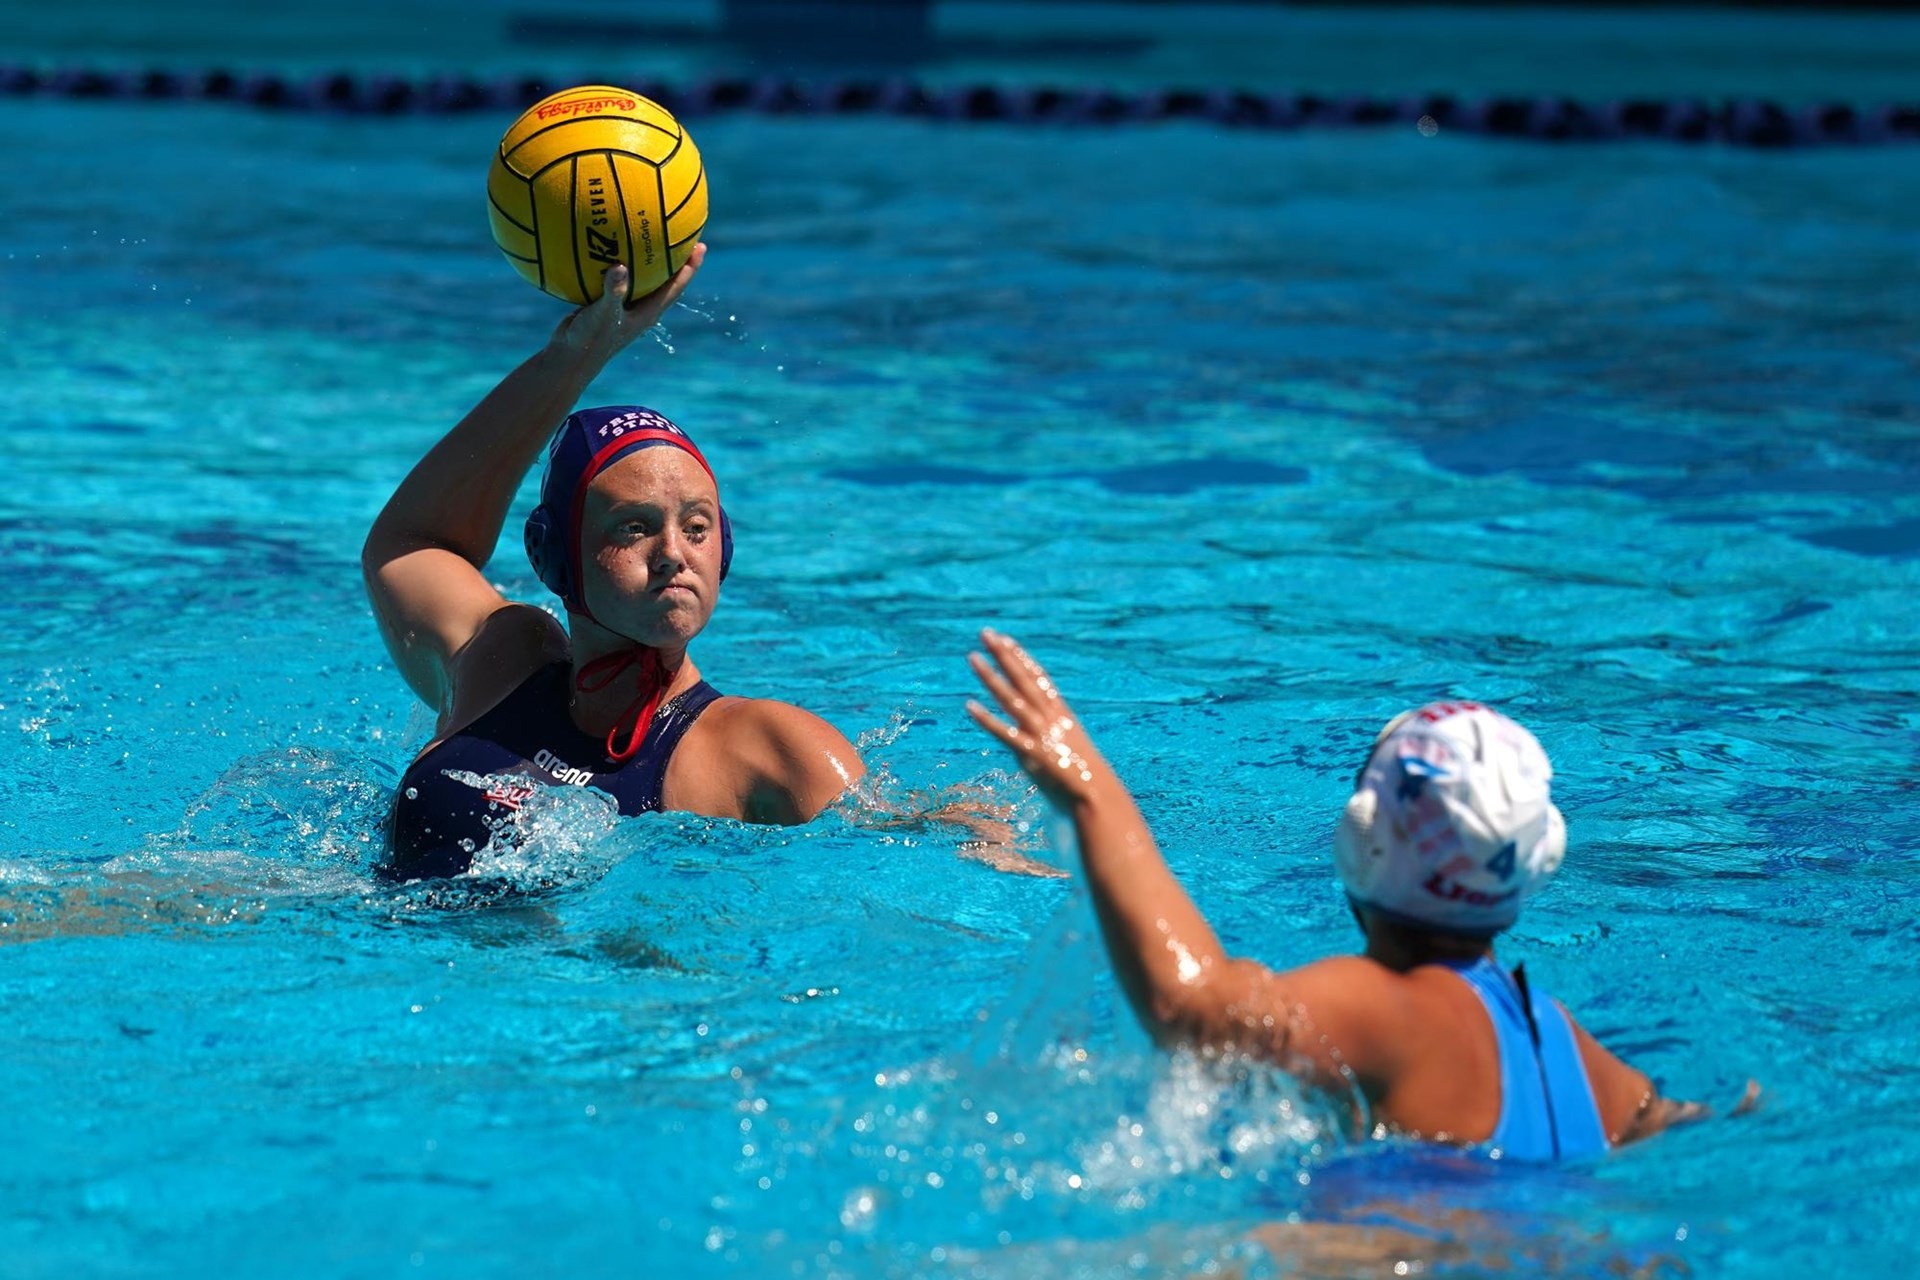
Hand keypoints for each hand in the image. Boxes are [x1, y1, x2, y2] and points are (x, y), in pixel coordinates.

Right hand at [548, 243, 705, 365]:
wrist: (569, 356)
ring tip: (650, 235)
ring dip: (649, 260)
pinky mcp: (607, 304)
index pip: (676, 286)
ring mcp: (624, 307)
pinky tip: (608, 243)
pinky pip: (617, 278)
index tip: (700, 246)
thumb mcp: (603, 314)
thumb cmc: (590, 339)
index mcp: (648, 313)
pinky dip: (617, 262)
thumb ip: (613, 292)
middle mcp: (640, 309)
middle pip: (666, 280)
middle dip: (676, 259)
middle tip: (685, 235)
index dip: (690, 267)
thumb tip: (619, 267)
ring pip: (642, 279)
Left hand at [966, 629, 1116, 810]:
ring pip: (1012, 699)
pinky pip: (1006, 734)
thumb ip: (1052, 739)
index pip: (1039, 678)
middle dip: (1004, 655)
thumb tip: (1035, 738)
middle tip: (986, 633)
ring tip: (972, 657)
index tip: (1006, 639)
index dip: (1021, 658)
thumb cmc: (1085, 779)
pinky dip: (988, 720)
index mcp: (1062, 715)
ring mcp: (1042, 734)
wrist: (1099, 798)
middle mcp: (1051, 718)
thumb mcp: (1069, 751)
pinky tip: (970, 705)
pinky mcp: (1033, 754)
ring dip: (991, 677)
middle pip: (1024, 679)